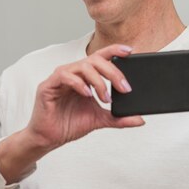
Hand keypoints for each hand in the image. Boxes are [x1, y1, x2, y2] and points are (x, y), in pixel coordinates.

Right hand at [27, 44, 144, 148]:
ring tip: (106, 98)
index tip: (130, 51)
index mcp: (84, 76)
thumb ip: (118, 118)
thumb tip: (140, 119)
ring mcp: (60, 78)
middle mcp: (73, 73)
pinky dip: (78, 83)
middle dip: (113, 72)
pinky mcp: (48, 86)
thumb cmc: (69, 124)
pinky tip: (87, 93)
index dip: (114, 51)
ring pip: (82, 66)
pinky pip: (64, 76)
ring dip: (98, 81)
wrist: (49, 138)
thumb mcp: (100, 119)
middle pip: (95, 60)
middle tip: (124, 88)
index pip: (100, 57)